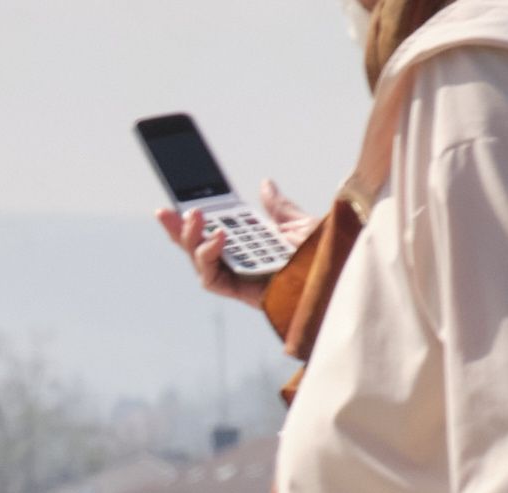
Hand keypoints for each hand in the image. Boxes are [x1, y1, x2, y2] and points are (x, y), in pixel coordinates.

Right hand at [156, 180, 311, 312]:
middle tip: (168, 212)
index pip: (216, 232)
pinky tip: (218, 237)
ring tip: (195, 217)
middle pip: (200, 248)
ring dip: (191, 240)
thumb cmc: (325, 260)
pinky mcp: (240, 293)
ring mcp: (239, 278)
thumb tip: (265, 185)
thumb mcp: (301, 224)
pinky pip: (212, 279)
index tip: (178, 203)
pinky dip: (208, 258)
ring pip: (201, 263)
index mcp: (254, 246)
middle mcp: (243, 263)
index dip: (194, 220)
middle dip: (179, 230)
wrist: (339, 278)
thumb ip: (279, 208)